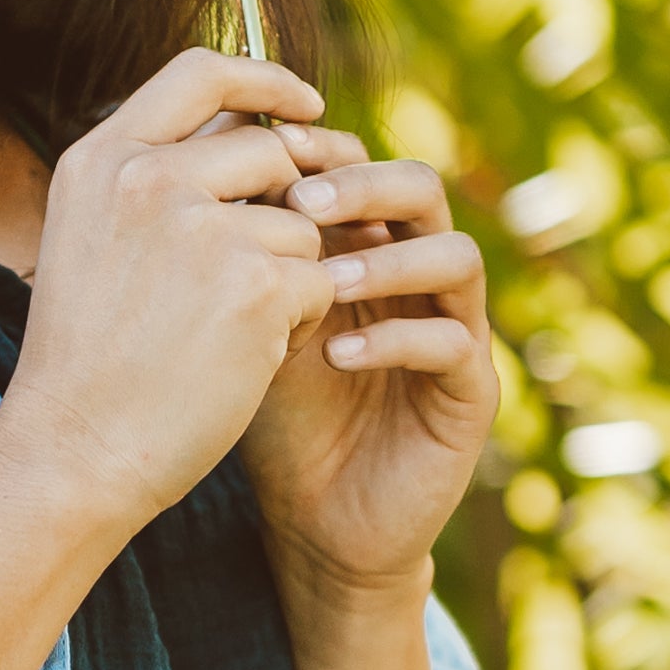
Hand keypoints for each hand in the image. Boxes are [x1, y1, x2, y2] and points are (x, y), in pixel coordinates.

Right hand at [0, 49, 340, 553]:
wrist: (73, 453)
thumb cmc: (87, 363)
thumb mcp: (93, 242)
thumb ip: (155, 179)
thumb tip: (260, 133)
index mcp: (101, 159)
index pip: (201, 72)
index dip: (266, 79)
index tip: (307, 106)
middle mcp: (149, 178)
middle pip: (272, 150)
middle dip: (291, 208)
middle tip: (269, 270)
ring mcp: (203, 228)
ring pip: (305, 225)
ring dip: (293, 276)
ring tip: (238, 331)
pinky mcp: (255, 285)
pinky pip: (322, 280)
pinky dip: (304, 323)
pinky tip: (252, 358)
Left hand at [245, 149, 497, 608]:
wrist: (312, 521)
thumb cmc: (276, 414)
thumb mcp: (250, 324)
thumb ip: (244, 257)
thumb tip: (199, 168)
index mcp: (369, 247)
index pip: (364, 166)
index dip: (323, 151)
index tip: (264, 149)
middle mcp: (420, 278)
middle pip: (421, 190)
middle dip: (363, 184)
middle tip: (303, 199)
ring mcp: (456, 331)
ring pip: (455, 258)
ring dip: (386, 260)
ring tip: (323, 280)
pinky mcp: (470, 394)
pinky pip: (452, 344)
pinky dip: (394, 340)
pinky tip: (336, 353)